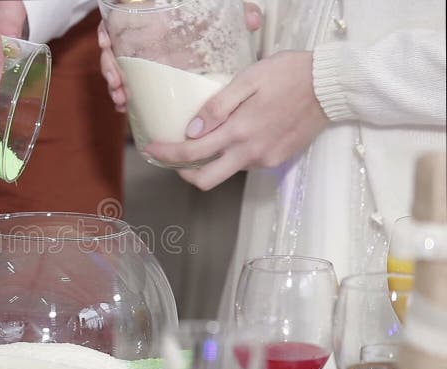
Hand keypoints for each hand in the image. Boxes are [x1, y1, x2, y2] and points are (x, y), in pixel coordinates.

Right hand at [98, 2, 263, 112]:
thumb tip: (252, 21)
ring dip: (116, 88)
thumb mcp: (220, 11)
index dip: (106, 35)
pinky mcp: (146, 77)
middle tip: (117, 86)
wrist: (201, 24)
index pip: (117, 25)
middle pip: (113, 53)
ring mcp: (141, 60)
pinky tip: (126, 108)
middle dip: (110, 71)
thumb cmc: (207, 17)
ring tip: (122, 101)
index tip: (106, 46)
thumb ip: (238, 11)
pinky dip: (124, 98)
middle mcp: (141, 41)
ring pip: (117, 72)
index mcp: (150, 22)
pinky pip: (128, 87)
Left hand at [144, 51, 328, 190]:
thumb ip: (218, 106)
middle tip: (172, 157)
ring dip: (211, 160)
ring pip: (227, 171)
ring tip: (207, 137)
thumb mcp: (248, 79)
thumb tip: (191, 130)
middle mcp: (250, 153)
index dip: (165, 155)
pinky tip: (236, 134)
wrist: (330, 85)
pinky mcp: (278, 160)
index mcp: (239, 132)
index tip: (150, 150)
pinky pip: (246, 164)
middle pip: (206, 180)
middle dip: (183, 172)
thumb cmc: (288, 74)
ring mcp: (265, 160)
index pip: (191, 154)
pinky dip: (233, 154)